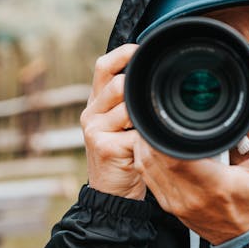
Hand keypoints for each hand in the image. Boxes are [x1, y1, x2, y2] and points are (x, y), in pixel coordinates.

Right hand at [81, 44, 145, 199]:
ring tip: (149, 133)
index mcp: (96, 101)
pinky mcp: (104, 146)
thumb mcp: (125, 124)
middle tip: (152, 110)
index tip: (144, 52)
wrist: (112, 194)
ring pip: (128, 107)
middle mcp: (91, 112)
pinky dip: (147, 139)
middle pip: (118, 84)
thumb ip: (132, 102)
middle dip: (140, 93)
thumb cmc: (125, 155)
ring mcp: (94, 129)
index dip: (124, 54)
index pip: (104, 65)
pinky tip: (147, 148)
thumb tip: (157, 76)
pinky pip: (135, 132)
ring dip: (145, 119)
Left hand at [132, 118, 248, 244]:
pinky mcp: (169, 205)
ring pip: (146, 165)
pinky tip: (158, 145)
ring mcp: (176, 203)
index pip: (177, 157)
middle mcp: (191, 196)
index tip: (174, 116)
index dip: (168, 132)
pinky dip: (148, 157)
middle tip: (166, 114)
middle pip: (156, 157)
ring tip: (162, 126)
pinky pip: (147, 176)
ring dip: (148, 144)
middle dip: (157, 133)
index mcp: (215, 185)